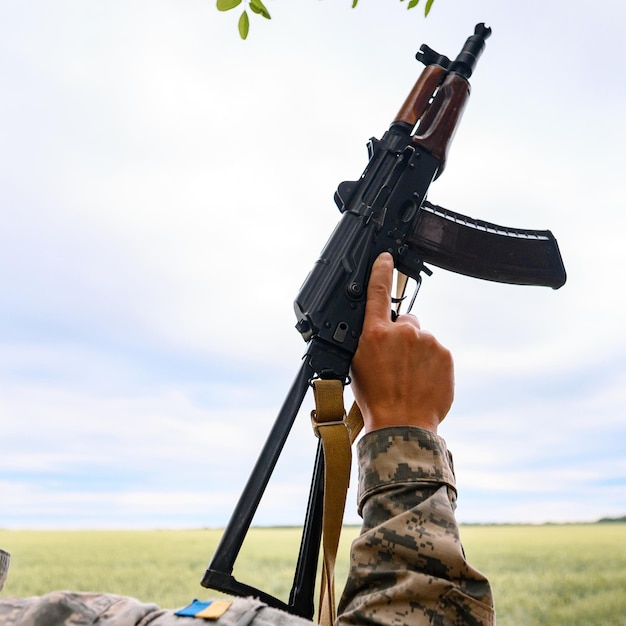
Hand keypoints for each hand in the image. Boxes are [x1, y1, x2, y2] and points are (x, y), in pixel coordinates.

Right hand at [350, 253, 453, 433]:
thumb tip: (376, 332)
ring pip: (422, 337)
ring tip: (410, 377)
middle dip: (402, 335)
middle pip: (405, 320)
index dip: (381, 270)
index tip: (386, 257)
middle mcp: (402, 332)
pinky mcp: (444, 354)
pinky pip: (436, 351)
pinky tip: (423, 380)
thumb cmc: (375, 400)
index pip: (377, 292)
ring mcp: (426, 342)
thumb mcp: (357, 366)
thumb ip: (368, 341)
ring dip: (418, 351)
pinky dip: (431, 362)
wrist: (402, 424)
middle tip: (397, 362)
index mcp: (374, 334)